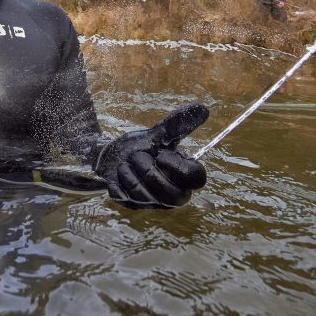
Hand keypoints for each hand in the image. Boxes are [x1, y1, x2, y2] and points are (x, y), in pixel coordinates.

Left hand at [93, 104, 208, 208]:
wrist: (111, 155)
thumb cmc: (141, 146)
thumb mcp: (158, 134)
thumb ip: (178, 125)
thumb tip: (204, 109)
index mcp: (184, 176)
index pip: (196, 179)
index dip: (178, 167)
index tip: (161, 155)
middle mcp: (173, 194)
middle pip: (173, 194)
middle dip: (150, 172)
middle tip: (138, 156)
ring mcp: (154, 203)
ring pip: (147, 197)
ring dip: (132, 172)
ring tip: (127, 162)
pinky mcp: (133, 206)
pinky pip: (127, 197)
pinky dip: (120, 180)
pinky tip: (119, 172)